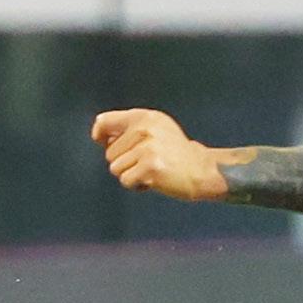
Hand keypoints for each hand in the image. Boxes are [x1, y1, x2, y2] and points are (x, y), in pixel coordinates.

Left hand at [92, 108, 224, 200]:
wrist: (202, 169)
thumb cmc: (176, 153)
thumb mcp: (156, 128)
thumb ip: (130, 127)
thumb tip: (101, 137)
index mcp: (144, 117)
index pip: (104, 121)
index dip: (100, 135)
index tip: (102, 142)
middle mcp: (144, 129)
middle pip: (109, 153)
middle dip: (123, 162)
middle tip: (146, 162)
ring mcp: (147, 148)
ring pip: (115, 168)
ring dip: (130, 174)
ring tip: (150, 171)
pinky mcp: (150, 167)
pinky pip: (126, 181)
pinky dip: (136, 185)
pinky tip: (153, 180)